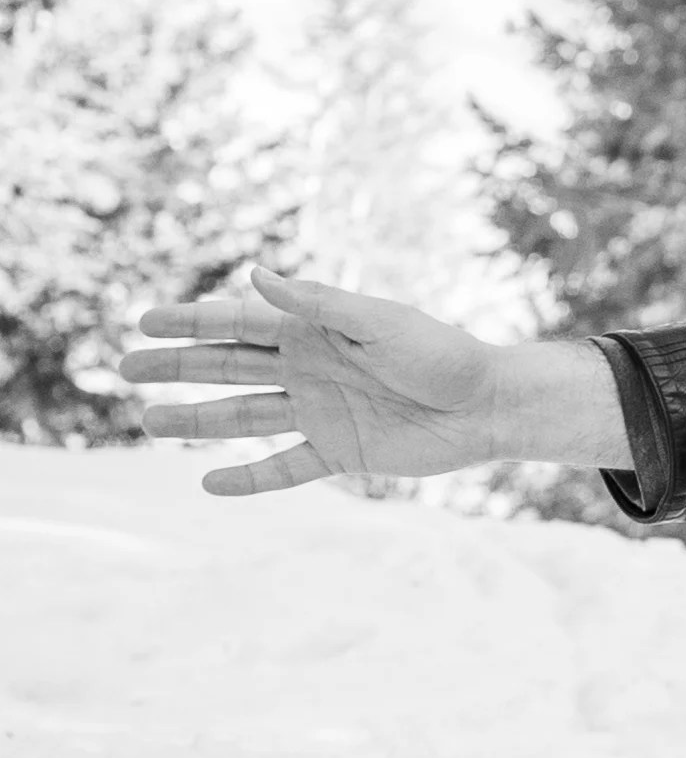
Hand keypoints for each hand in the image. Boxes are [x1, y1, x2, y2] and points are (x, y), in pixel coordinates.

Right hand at [120, 267, 617, 493]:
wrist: (490, 406)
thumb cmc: (442, 354)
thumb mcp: (379, 322)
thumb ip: (317, 304)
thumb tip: (255, 274)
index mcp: (316, 331)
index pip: (239, 324)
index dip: (191, 322)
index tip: (143, 321)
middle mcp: (310, 369)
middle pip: (228, 367)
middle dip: (177, 367)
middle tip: (124, 367)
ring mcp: (322, 412)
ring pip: (244, 417)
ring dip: (197, 420)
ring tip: (148, 422)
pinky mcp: (342, 453)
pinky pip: (284, 468)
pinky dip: (248, 479)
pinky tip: (208, 483)